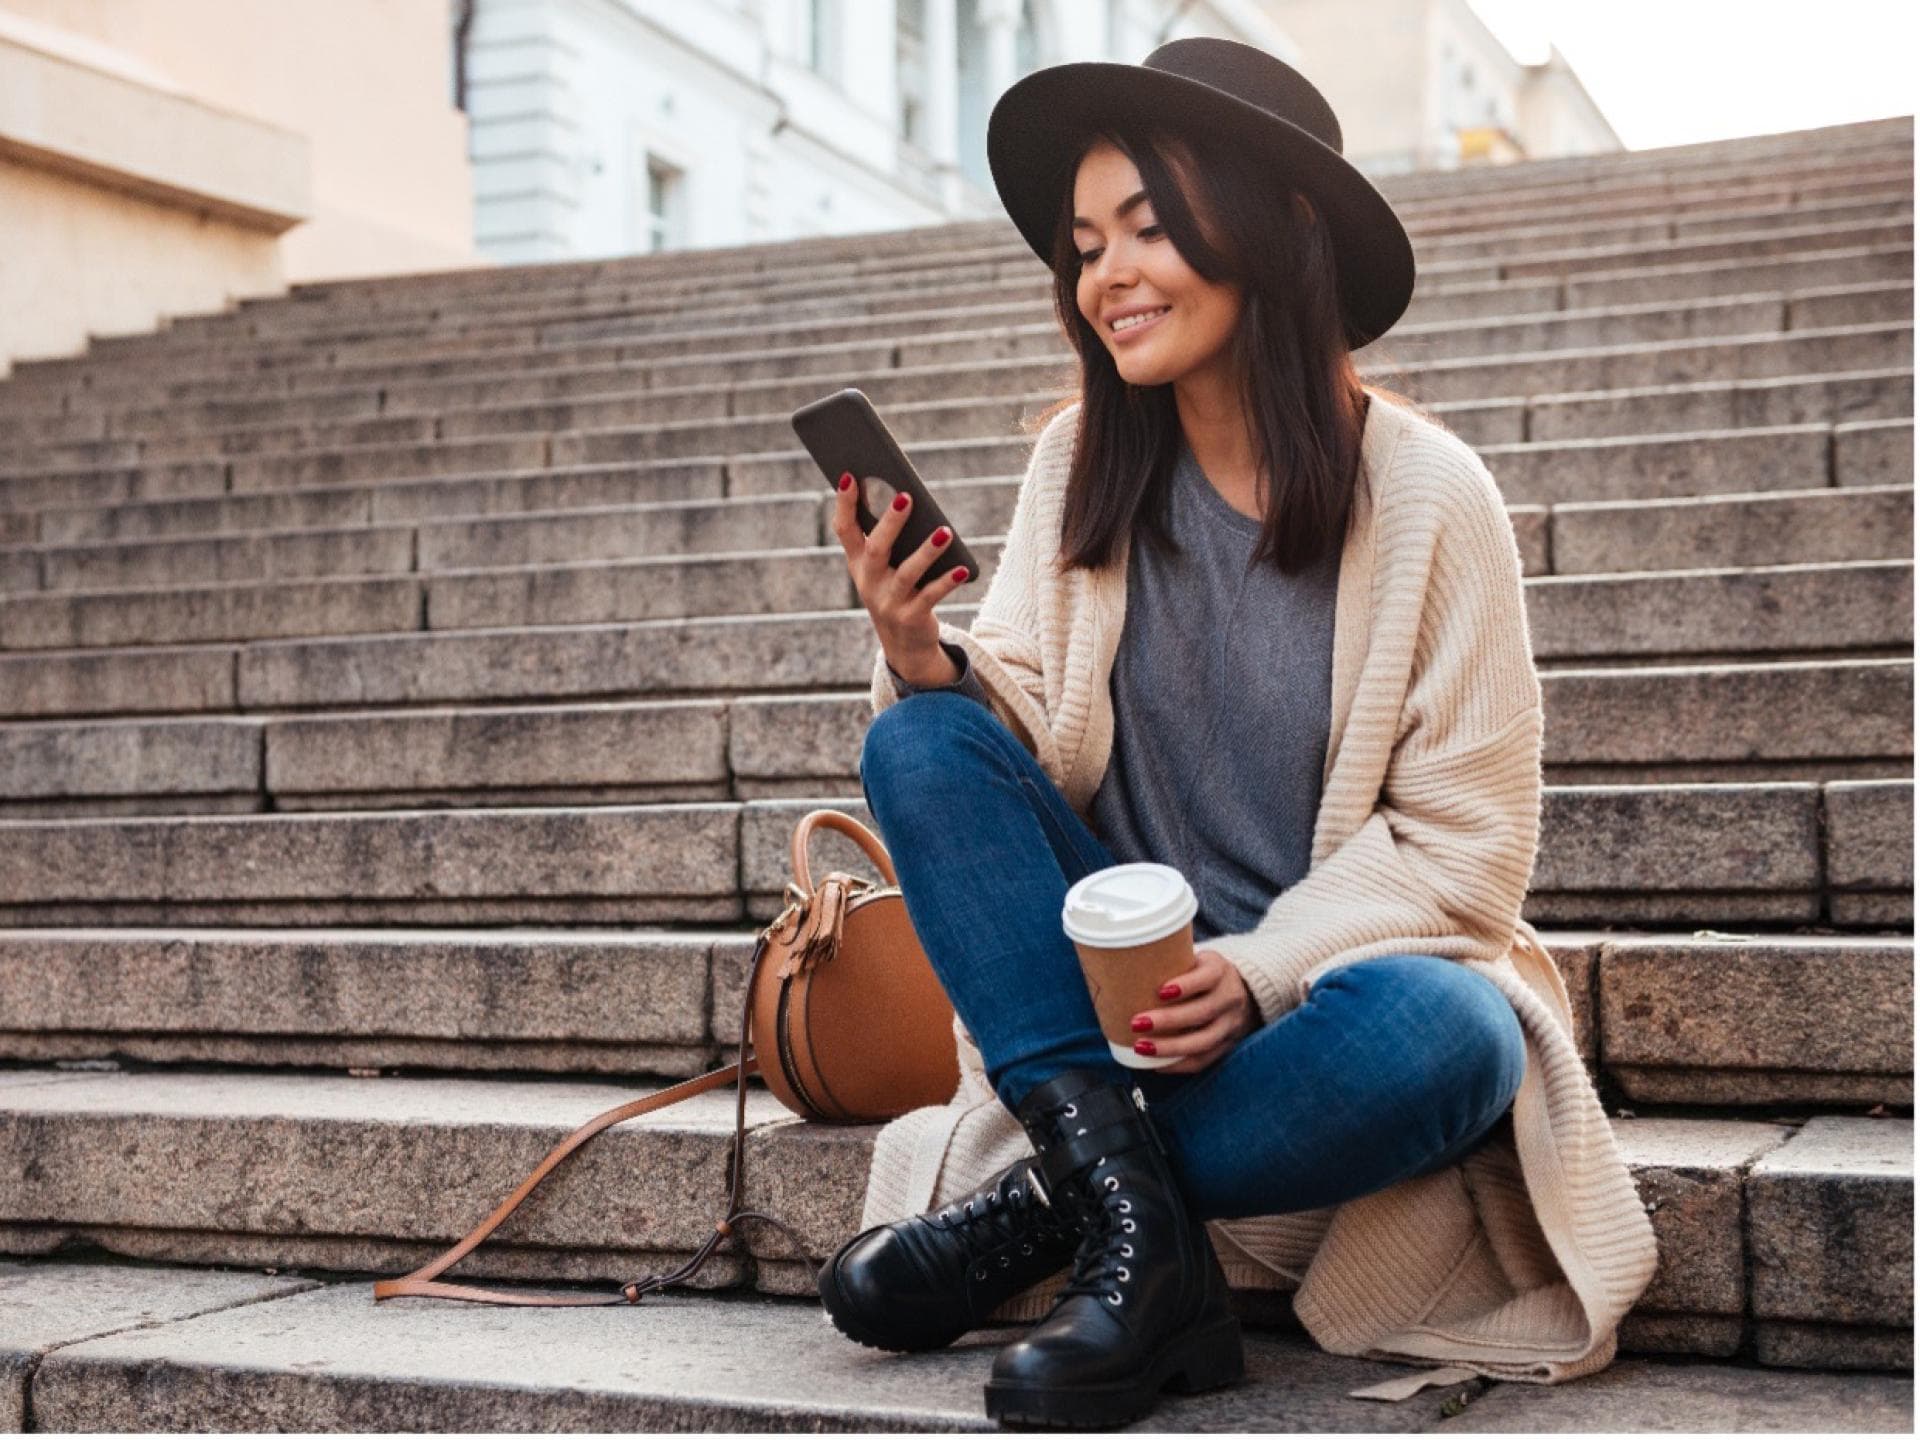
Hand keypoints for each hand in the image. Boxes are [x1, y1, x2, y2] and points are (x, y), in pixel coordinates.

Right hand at [829, 472, 970, 675]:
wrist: (904, 644)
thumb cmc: (897, 590)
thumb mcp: (887, 566)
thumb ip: (892, 537)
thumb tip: (908, 498)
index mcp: (858, 563)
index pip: (845, 530)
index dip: (845, 504)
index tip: (850, 475)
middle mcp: (868, 582)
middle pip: (876, 548)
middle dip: (890, 522)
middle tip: (906, 496)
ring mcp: (888, 602)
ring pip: (906, 573)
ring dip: (926, 551)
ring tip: (945, 531)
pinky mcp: (911, 617)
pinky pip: (931, 596)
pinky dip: (947, 581)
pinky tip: (961, 568)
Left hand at [1130, 949, 1257, 1075]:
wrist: (1240, 991)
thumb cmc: (1201, 973)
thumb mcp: (1193, 959)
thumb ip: (1167, 962)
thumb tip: (1116, 962)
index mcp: (1220, 971)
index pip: (1207, 977)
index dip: (1186, 985)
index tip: (1161, 991)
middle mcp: (1229, 998)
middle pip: (1203, 1011)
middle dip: (1169, 1020)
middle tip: (1137, 1023)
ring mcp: (1230, 1025)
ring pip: (1203, 1041)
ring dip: (1170, 1047)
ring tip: (1141, 1047)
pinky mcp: (1226, 1046)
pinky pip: (1204, 1060)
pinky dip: (1179, 1065)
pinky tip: (1156, 1064)